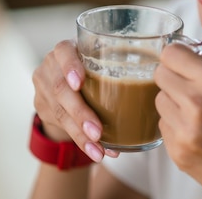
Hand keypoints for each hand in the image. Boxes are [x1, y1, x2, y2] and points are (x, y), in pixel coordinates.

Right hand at [31, 39, 117, 162]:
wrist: (66, 83)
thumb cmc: (94, 66)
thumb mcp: (100, 57)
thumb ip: (118, 59)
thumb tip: (158, 69)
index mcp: (66, 49)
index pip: (63, 52)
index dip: (70, 67)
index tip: (80, 83)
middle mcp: (51, 66)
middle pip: (60, 89)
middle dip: (80, 112)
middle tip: (96, 130)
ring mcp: (44, 88)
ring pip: (60, 113)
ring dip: (81, 134)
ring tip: (99, 148)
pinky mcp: (44, 108)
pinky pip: (62, 127)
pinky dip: (82, 142)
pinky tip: (96, 151)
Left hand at [154, 45, 201, 198]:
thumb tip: (187, 64)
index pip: (171, 53)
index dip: (176, 58)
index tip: (182, 63)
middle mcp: (197, 101)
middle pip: (160, 75)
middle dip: (172, 79)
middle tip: (187, 88)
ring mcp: (185, 129)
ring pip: (159, 101)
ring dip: (172, 104)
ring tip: (195, 115)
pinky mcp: (179, 152)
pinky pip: (164, 127)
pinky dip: (175, 128)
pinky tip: (197, 135)